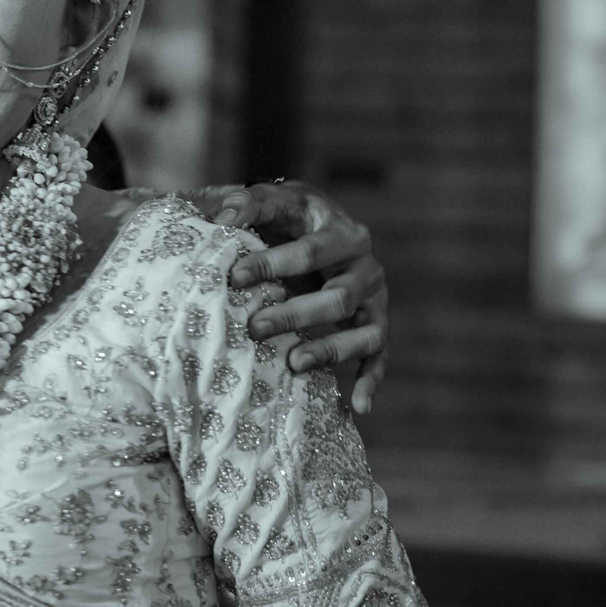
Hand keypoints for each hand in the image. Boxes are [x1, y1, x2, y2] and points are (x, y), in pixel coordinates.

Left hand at [179, 180, 388, 414]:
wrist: (319, 224)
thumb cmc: (290, 215)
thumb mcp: (273, 200)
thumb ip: (250, 204)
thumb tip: (225, 217)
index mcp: (344, 233)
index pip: (310, 252)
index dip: (273, 264)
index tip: (235, 277)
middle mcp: (367, 267)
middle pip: (339, 298)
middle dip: (296, 315)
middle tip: (254, 328)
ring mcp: (375, 300)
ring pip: (366, 332)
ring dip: (331, 350)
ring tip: (293, 363)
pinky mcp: (376, 324)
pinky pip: (380, 356)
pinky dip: (372, 380)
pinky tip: (359, 406)